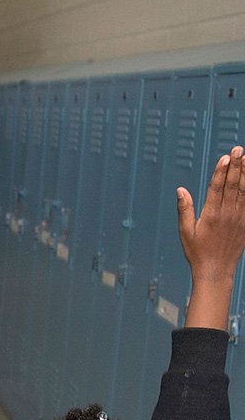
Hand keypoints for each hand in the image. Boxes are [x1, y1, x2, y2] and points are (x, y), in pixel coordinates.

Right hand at [178, 146, 244, 327]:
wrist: (216, 270)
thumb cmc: (198, 252)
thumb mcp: (186, 232)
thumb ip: (185, 209)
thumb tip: (181, 190)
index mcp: (211, 215)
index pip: (217, 188)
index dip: (221, 171)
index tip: (225, 157)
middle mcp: (227, 214)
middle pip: (233, 184)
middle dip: (236, 166)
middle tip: (239, 149)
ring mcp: (240, 217)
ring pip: (244, 190)